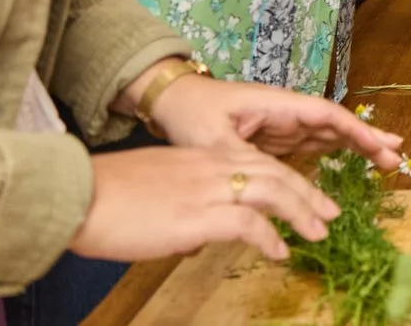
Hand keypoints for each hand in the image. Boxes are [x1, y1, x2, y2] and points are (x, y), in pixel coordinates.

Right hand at [69, 143, 342, 262]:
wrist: (79, 194)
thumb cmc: (106, 199)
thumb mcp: (156, 192)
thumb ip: (184, 204)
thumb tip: (198, 233)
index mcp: (201, 159)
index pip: (258, 163)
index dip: (287, 179)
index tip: (306, 195)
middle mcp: (211, 167)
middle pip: (274, 173)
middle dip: (307, 193)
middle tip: (332, 212)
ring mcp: (206, 188)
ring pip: (272, 190)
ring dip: (301, 211)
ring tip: (320, 232)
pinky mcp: (197, 213)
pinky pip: (248, 222)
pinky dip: (269, 236)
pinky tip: (280, 252)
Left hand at [128, 67, 403, 169]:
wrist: (171, 101)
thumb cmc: (190, 114)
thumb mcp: (212, 142)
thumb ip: (240, 165)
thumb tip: (259, 196)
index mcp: (276, 105)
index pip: (324, 115)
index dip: (354, 130)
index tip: (379, 144)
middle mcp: (286, 112)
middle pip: (334, 123)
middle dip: (366, 138)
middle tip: (397, 156)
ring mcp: (282, 125)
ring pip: (327, 135)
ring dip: (357, 146)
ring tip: (387, 162)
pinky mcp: (275, 138)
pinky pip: (312, 145)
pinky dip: (336, 153)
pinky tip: (352, 164)